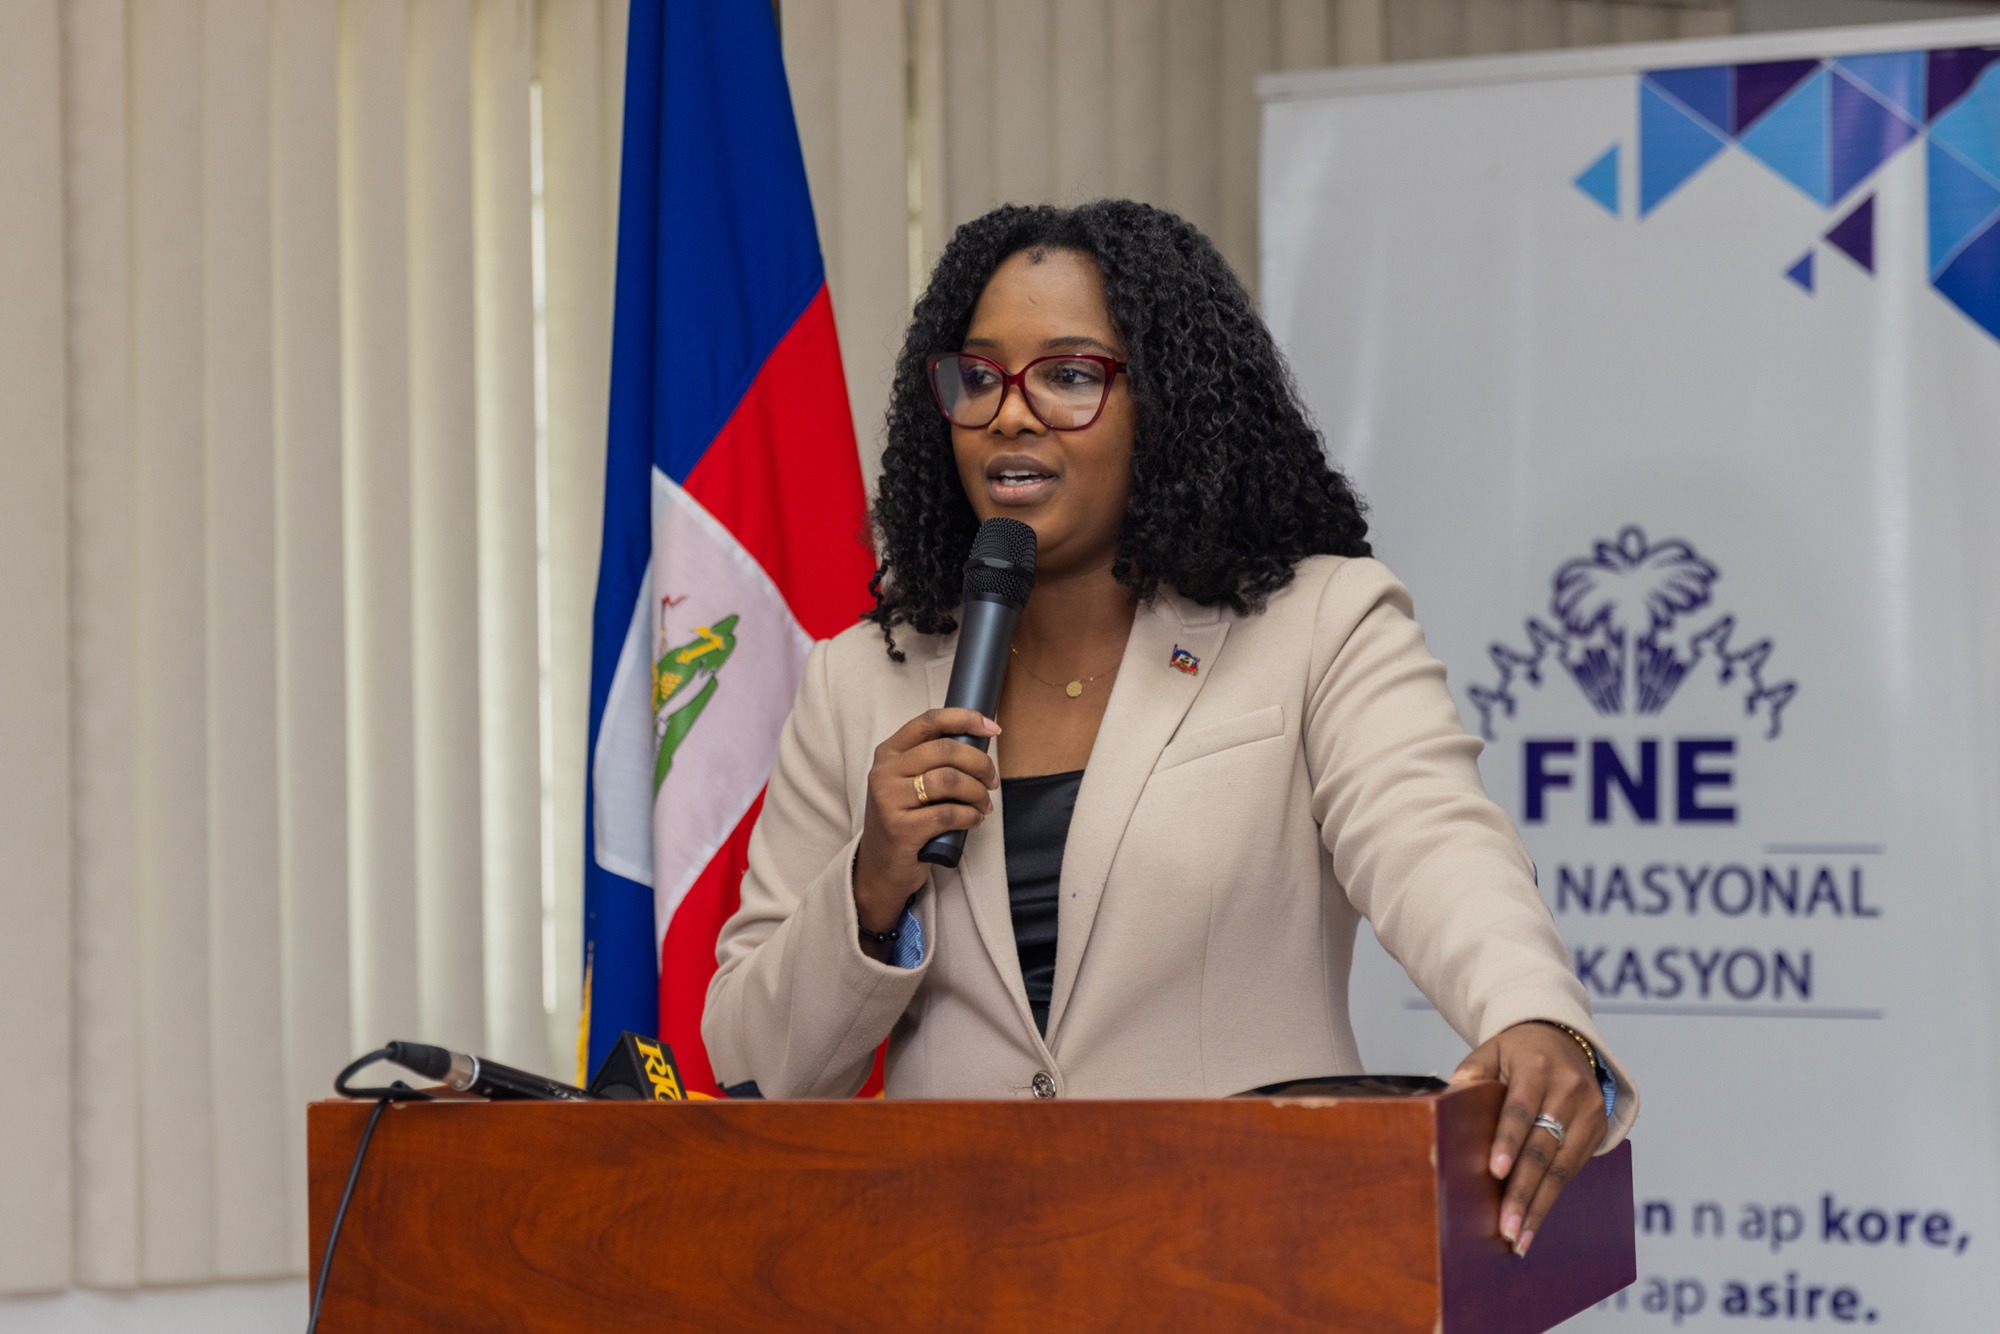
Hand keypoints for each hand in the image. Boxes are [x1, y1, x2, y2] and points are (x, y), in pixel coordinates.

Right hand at [853, 708, 1000, 932]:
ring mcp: (889, 800)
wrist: (881, 867)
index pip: (929, 721)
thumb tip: (980, 741)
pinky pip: (949, 814)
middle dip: (980, 763)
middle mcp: (884, 771)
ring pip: (949, 780)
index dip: (965, 719)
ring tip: (984, 805)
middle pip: (945, 750)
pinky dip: (971, 816)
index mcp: (889, 752)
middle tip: (992, 781)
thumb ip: (932, 761)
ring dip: (978, 793)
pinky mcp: (900, 829)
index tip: (992, 728)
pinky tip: (974, 820)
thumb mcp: (908, 782)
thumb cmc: (905, 819)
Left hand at [1449, 1021, 1607, 1256]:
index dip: (1507, 1141)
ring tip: (1519, 1237)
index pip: (1520, 1109)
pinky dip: (1553, 1196)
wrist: (1564, 1040)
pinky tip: (1535, 1219)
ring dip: (1540, 1205)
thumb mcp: (1492, 1049)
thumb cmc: (1518, 1052)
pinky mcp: (1599, 1128)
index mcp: (1536, 1068)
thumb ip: (1472, 1070)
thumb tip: (1450, 1095)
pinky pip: (1573, 1169)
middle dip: (1523, 1191)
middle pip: (1542, 1147)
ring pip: (1562, 1166)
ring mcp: (1589, 1111)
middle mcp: (1568, 1090)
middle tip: (1506, 1226)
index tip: (1495, 1172)